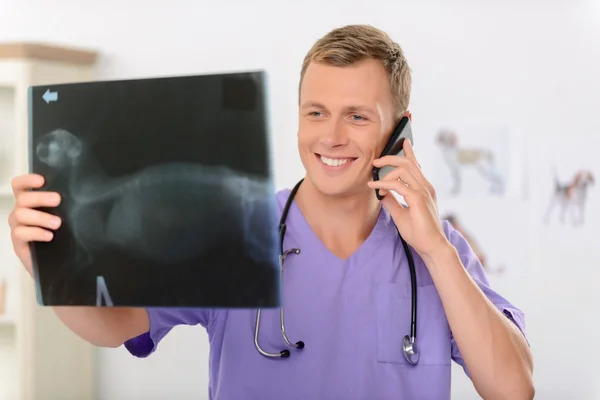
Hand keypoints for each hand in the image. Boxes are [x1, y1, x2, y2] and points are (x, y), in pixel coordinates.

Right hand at [7, 174, 61, 275]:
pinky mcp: (18, 243)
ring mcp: (18, 227)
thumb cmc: (60, 237)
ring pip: (20, 215)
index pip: (20, 186)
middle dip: (40, 198)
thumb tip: (81, 195)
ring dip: (40, 217)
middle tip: (57, 200)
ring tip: (57, 223)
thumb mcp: (63, 218)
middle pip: (22, 199)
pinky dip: (36, 232)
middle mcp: (20, 212)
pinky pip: (20, 233)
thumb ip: (63, 207)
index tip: (42, 180)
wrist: (57, 264)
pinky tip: (49, 236)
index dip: (27, 180)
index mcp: (29, 203)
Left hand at [367, 140, 448, 257]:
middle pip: (408, 162)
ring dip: (385, 171)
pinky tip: (375, 188)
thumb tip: (382, 192)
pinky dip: (384, 183)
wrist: (431, 246)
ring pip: (403, 169)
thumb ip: (393, 201)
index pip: (416, 165)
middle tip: (376, 161)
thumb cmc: (419, 232)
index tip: (403, 142)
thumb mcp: (401, 214)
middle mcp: (425, 187)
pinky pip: (398, 184)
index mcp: (424, 189)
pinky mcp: (418, 199)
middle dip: (391, 157)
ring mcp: (423, 191)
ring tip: (373, 178)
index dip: (409, 152)